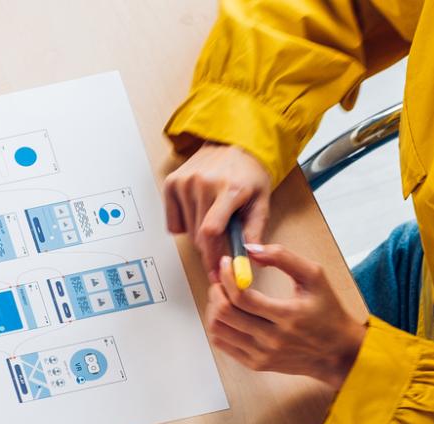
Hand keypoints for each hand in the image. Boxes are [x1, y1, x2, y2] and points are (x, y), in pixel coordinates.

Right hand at [164, 142, 272, 267]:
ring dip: (199, 234)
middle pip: (199, 236)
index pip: (211, 231)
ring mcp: (185, 182)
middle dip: (211, 246)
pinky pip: (173, 223)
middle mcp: (203, 183)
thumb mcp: (261, 201)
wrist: (233, 142)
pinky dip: (185, 225)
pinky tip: (198, 210)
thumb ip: (254, 231)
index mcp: (229, 188)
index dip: (212, 256)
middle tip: (222, 239)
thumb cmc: (248, 172)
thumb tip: (249, 258)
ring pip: (187, 231)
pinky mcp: (172, 183)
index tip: (216, 272)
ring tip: (213, 216)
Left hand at [205, 243, 367, 388]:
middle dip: (216, 290)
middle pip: (226, 314)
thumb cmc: (327, 311)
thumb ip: (284, 257)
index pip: (242, 297)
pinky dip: (218, 325)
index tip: (226, 263)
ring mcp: (261, 354)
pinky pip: (223, 344)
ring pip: (219, 330)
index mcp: (287, 315)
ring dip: (213, 308)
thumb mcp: (314, 276)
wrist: (336, 352)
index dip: (227, 278)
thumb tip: (251, 249)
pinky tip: (227, 313)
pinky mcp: (255, 364)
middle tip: (219, 278)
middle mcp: (272, 338)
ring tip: (221, 294)